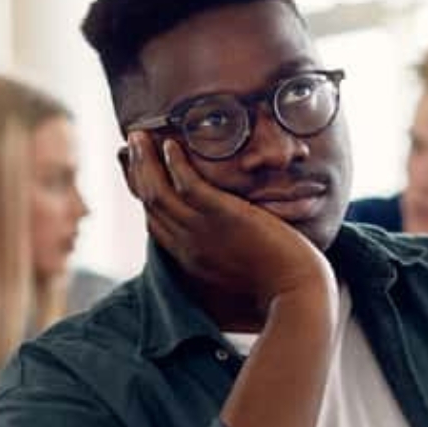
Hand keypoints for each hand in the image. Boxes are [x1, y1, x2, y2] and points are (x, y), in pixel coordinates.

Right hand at [126, 132, 334, 316]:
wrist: (297, 291)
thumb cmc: (280, 281)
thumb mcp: (241, 266)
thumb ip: (226, 250)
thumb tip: (229, 235)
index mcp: (191, 257)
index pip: (155, 221)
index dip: (141, 193)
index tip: (135, 170)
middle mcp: (189, 245)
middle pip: (150, 204)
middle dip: (135, 171)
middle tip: (130, 145)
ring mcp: (204, 231)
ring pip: (159, 193)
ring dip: (145, 162)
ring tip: (140, 135)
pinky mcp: (225, 217)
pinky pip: (189, 186)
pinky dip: (175, 165)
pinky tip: (172, 145)